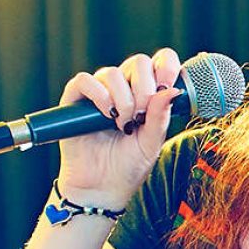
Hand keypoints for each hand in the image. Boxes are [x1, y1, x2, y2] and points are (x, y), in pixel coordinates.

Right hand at [55, 47, 184, 206]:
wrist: (102, 187)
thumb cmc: (129, 165)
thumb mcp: (152, 142)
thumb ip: (161, 116)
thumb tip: (172, 91)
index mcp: (147, 94)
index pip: (159, 61)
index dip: (166, 65)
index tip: (167, 85)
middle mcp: (124, 88)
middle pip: (138, 62)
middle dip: (145, 89)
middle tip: (142, 117)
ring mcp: (100, 91)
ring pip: (113, 73)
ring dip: (123, 100)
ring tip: (123, 125)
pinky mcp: (75, 99)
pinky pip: (85, 80)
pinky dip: (99, 94)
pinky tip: (106, 115)